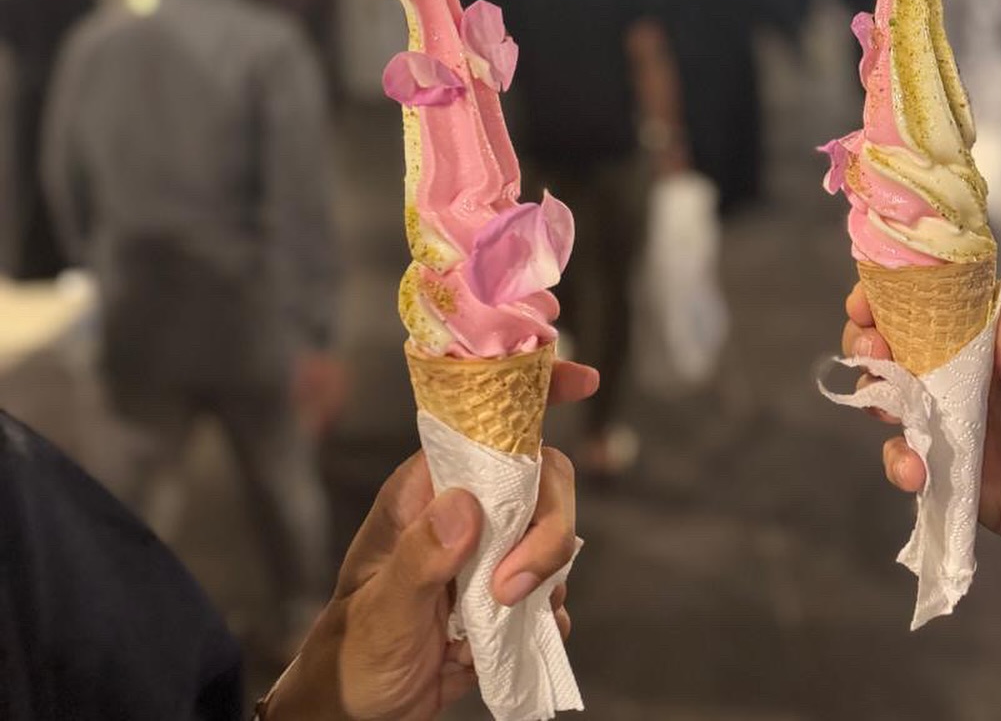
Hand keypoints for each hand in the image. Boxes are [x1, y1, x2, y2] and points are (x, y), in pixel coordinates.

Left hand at [266, 359, 597, 719]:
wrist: (359, 712)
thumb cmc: (352, 653)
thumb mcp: (381, 610)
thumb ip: (418, 558)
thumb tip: (465, 504)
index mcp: (425, 491)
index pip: (481, 423)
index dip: (532, 394)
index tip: (580, 381)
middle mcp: (463, 510)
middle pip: (539, 478)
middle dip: (548, 526)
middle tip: (514, 585)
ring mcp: (489, 551)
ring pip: (552, 531)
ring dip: (548, 573)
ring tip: (507, 616)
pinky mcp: (506, 594)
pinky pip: (552, 586)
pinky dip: (550, 611)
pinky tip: (527, 635)